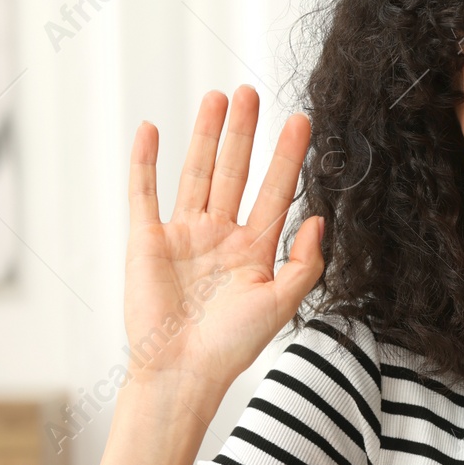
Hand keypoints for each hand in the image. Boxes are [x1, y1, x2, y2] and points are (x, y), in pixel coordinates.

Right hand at [124, 86, 323, 395]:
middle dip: (244, 133)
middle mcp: (220, 236)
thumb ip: (304, 262)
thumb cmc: (232, 347)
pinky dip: (145, 162)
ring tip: (217, 97)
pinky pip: (144, 193)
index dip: (288, 156)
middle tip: (251, 92)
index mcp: (254, 250)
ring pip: (196, 173)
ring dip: (205, 135)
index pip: (276, 191)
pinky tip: (151, 130)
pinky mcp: (147, 241)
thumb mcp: (281, 304)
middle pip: (235, 172)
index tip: (301, 120)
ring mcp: (183, 235)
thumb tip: (318, 218)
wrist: (181, 372)